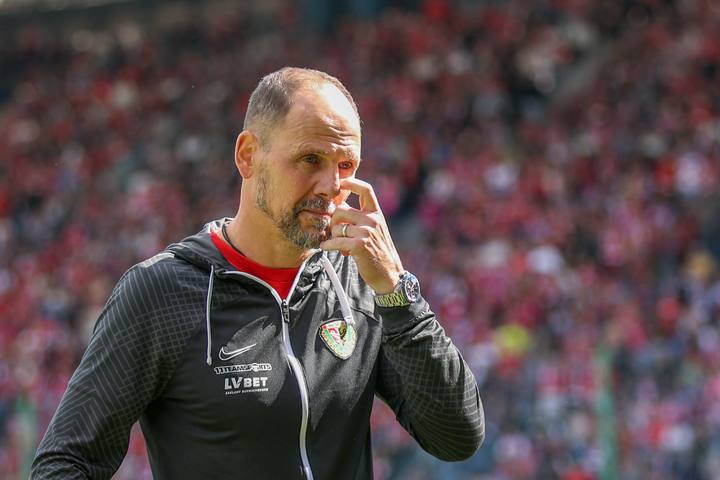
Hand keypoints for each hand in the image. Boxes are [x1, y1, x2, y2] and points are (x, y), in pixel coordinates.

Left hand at [320, 178, 403, 293]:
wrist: (389, 274)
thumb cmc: (378, 253)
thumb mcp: (374, 231)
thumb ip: (360, 219)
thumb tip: (339, 209)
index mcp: (376, 214)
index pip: (366, 189)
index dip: (352, 182)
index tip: (342, 182)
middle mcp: (372, 220)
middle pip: (341, 210)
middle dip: (333, 222)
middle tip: (335, 232)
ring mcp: (367, 232)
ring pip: (337, 228)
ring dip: (334, 237)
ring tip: (340, 246)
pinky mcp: (359, 245)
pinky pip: (335, 241)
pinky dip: (328, 245)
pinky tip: (327, 247)